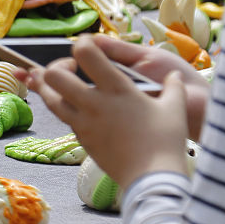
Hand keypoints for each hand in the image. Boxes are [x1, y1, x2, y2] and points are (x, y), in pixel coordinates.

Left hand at [31, 33, 190, 189]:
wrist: (152, 180)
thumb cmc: (165, 142)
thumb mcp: (175, 110)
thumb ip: (174, 88)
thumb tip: (174, 76)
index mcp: (116, 88)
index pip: (85, 53)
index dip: (81, 43)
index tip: (88, 47)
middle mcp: (94, 103)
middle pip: (54, 75)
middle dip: (56, 66)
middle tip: (72, 69)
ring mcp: (84, 123)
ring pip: (49, 99)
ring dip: (51, 88)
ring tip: (64, 85)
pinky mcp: (81, 139)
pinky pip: (64, 118)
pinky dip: (65, 109)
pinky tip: (78, 108)